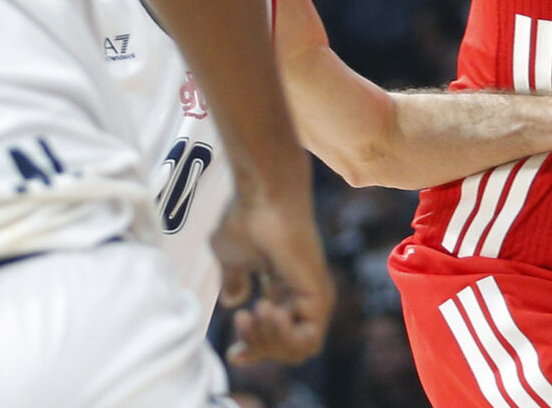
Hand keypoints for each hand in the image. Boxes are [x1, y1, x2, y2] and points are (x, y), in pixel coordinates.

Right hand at [212, 187, 333, 366]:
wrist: (261, 198)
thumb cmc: (246, 218)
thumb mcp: (232, 257)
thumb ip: (234, 279)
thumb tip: (235, 300)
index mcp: (285, 288)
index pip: (279, 336)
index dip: (256, 350)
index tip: (232, 354)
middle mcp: (303, 295)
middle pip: (288, 349)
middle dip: (259, 346)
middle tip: (241, 319)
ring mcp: (314, 296)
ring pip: (299, 350)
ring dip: (269, 342)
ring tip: (253, 312)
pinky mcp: (319, 295)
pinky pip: (308, 341)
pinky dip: (284, 338)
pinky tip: (265, 310)